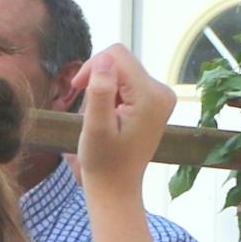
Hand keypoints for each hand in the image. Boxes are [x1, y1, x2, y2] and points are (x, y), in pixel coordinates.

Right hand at [69, 47, 175, 199]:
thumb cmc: (103, 162)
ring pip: (122, 71)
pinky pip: (127, 82)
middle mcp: (162, 91)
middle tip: (91, 111)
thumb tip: (104, 59)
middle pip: (121, 61)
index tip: (78, 91)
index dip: (92, 68)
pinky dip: (112, 94)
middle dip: (99, 80)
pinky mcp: (155, 101)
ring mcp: (161, 96)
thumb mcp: (95, 127)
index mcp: (150, 95)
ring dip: (104, 89)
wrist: (117, 186)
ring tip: (101, 117)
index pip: (116, 56)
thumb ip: (100, 91)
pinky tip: (110, 117)